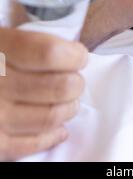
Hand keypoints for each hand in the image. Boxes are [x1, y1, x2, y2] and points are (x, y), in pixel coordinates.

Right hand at [0, 28, 87, 160]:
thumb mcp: (0, 35)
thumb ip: (28, 41)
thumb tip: (69, 52)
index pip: (49, 54)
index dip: (73, 56)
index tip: (79, 55)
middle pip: (58, 87)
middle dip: (75, 83)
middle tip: (75, 79)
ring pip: (51, 116)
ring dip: (69, 108)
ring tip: (69, 101)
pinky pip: (30, 144)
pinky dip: (52, 136)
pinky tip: (60, 128)